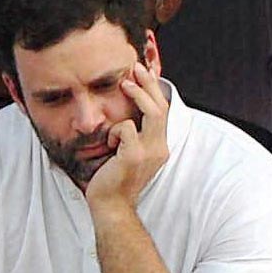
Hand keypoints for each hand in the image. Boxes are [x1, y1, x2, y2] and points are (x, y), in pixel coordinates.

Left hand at [85, 62, 168, 207]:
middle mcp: (160, 148)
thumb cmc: (114, 179)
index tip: (144, 74)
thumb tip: (126, 116)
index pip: (163, 113)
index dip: (155, 91)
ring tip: (124, 83)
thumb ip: (133, 136)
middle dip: (150, 84)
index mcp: (160, 147)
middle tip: (136, 67)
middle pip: (161, 107)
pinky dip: (114, 130)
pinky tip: (109, 145)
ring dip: (138, 94)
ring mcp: (150, 152)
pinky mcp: (134, 155)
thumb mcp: (128, 153)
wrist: (111, 205)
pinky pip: (126, 127)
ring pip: (151, 112)